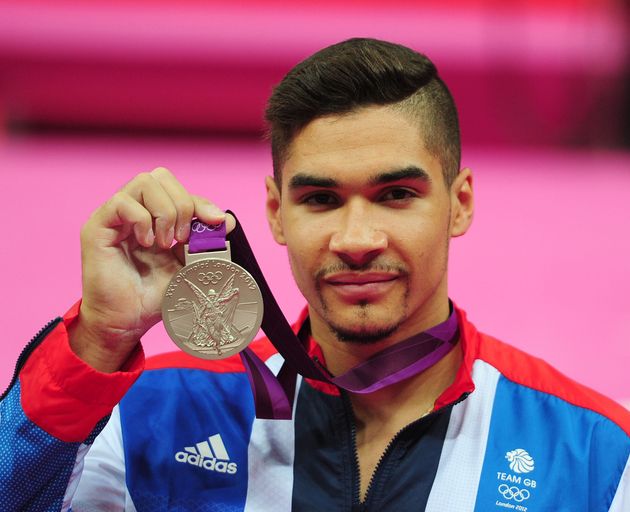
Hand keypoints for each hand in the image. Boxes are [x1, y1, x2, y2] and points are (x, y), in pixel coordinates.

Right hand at [68, 167, 234, 371]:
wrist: (128, 322)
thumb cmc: (154, 295)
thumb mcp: (189, 265)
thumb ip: (206, 242)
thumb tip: (228, 219)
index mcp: (154, 216)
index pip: (178, 190)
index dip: (200, 202)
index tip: (216, 222)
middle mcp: (133, 211)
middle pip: (160, 177)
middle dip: (182, 204)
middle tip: (183, 238)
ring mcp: (114, 217)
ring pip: (144, 183)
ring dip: (164, 212)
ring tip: (165, 243)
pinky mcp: (97, 227)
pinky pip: (121, 202)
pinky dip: (142, 220)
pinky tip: (148, 243)